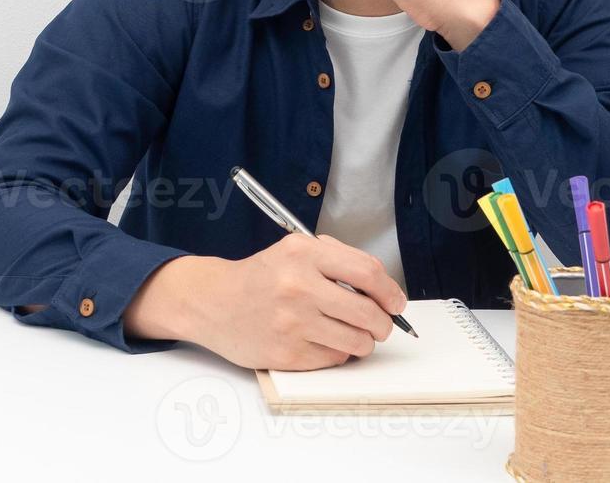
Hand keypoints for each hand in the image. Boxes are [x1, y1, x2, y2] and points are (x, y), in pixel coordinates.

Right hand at [125, 233, 406, 370]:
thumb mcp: (294, 250)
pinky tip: (322, 340)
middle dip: (383, 323)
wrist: (214, 302)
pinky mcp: (287, 352)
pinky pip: (335, 358)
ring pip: (358, 341)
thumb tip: (382, 289)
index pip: (368, 272)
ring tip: (351, 333)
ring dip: (363, 341)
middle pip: (369, 313)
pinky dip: (337, 352)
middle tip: (380, 325)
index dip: (391, 291)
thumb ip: (336, 260)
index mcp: (303, 254)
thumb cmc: (259, 277)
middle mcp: (298, 286)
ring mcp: (293, 322)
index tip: (396, 302)